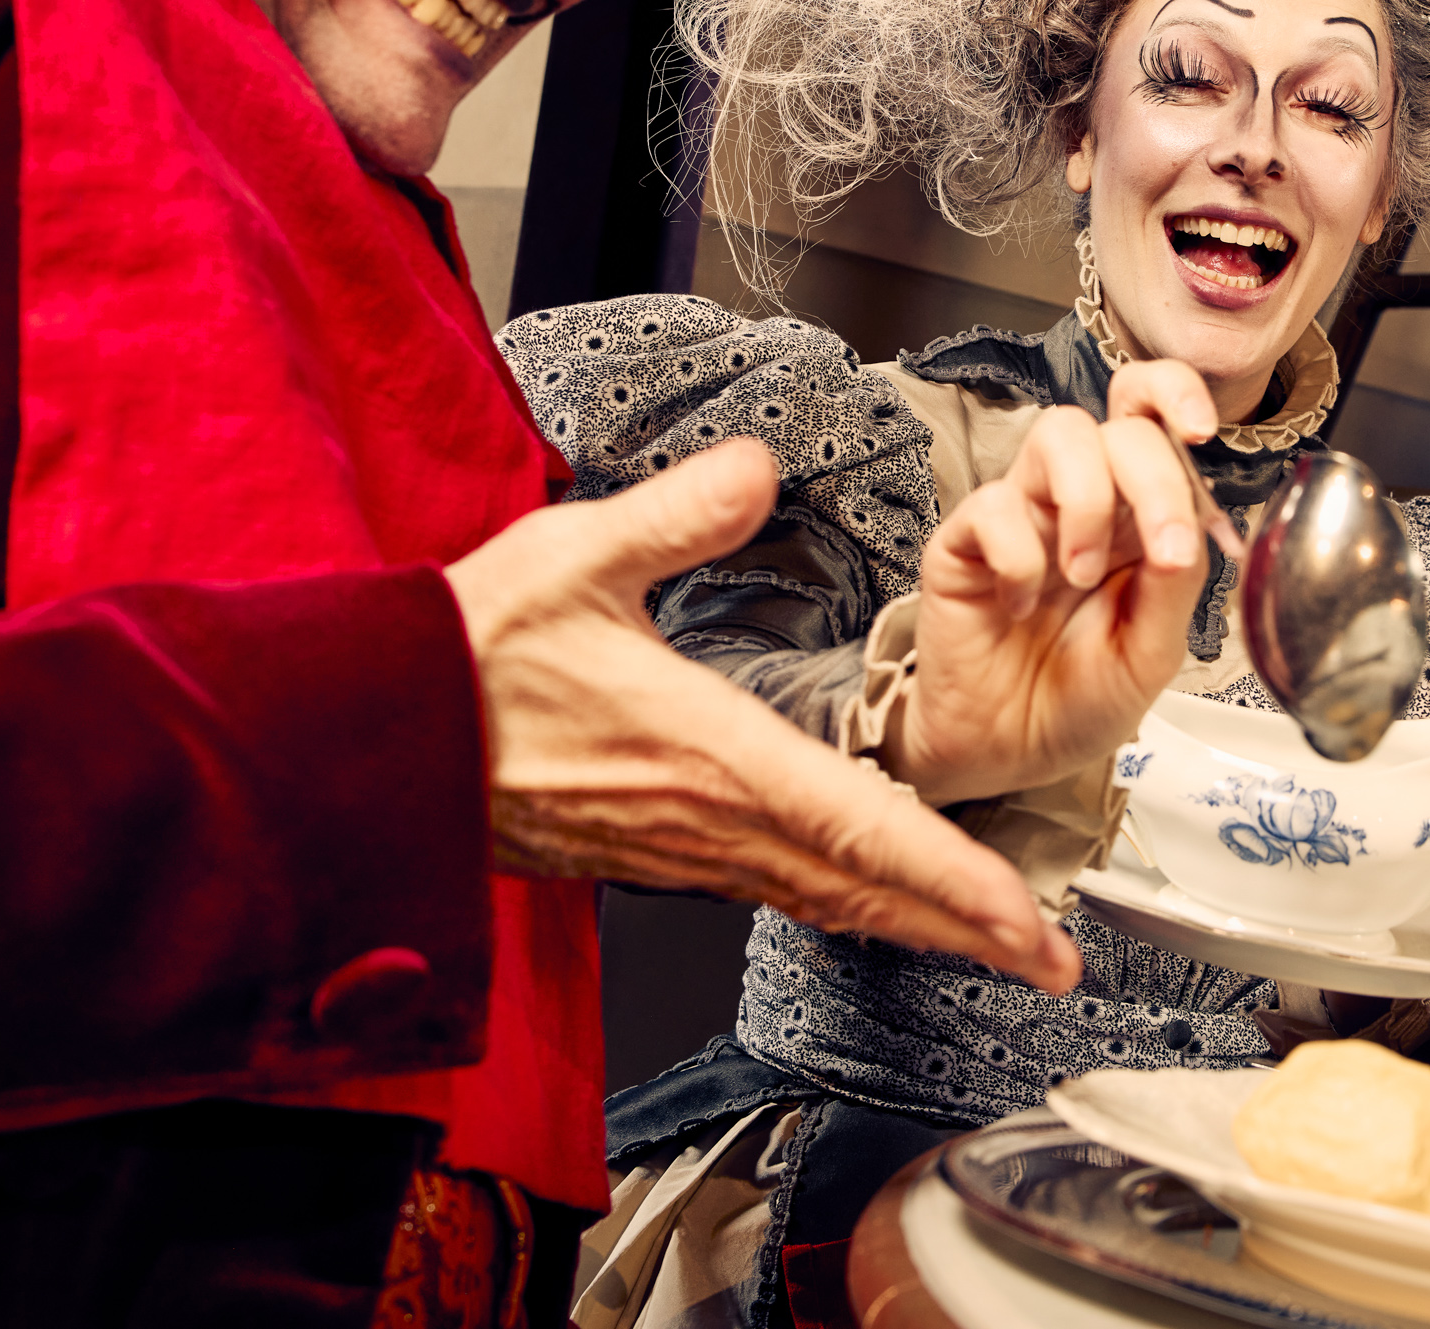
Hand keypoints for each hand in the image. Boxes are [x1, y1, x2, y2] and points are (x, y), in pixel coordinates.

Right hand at [449, 439, 1080, 992]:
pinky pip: (781, 891)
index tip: (1025, 919)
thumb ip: (676, 514)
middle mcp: (713, 822)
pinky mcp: (660, 854)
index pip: (863, 828)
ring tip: (993, 942)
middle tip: (1052, 962)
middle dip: (969, 928)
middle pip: (868, 890)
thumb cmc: (468, 658)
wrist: (376, 742)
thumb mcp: (571, 556)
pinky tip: (877, 902)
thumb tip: (756, 467)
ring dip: (918, 924)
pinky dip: (850, 905)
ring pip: (829, 900)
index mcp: (714, 755)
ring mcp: (687, 849)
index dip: (956, 879)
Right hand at [892, 360, 1220, 805]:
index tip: (1201, 429)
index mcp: (1138, 517)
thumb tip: (1196, 529)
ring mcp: (1022, 513)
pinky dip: (1019, 556)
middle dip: (1154, 479)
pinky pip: (993, 506)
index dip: (1176, 395)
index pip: (1153, 416)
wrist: (1008, 755)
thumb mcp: (1151, 655)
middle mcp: (1081, 500)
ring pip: (1057, 433)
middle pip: (1117, 425)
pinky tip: (1018, 604)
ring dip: (1088, 501)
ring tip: (1081, 574)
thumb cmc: (1080, 702)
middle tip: (1161, 554)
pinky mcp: (964, 539)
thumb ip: (1175, 588)